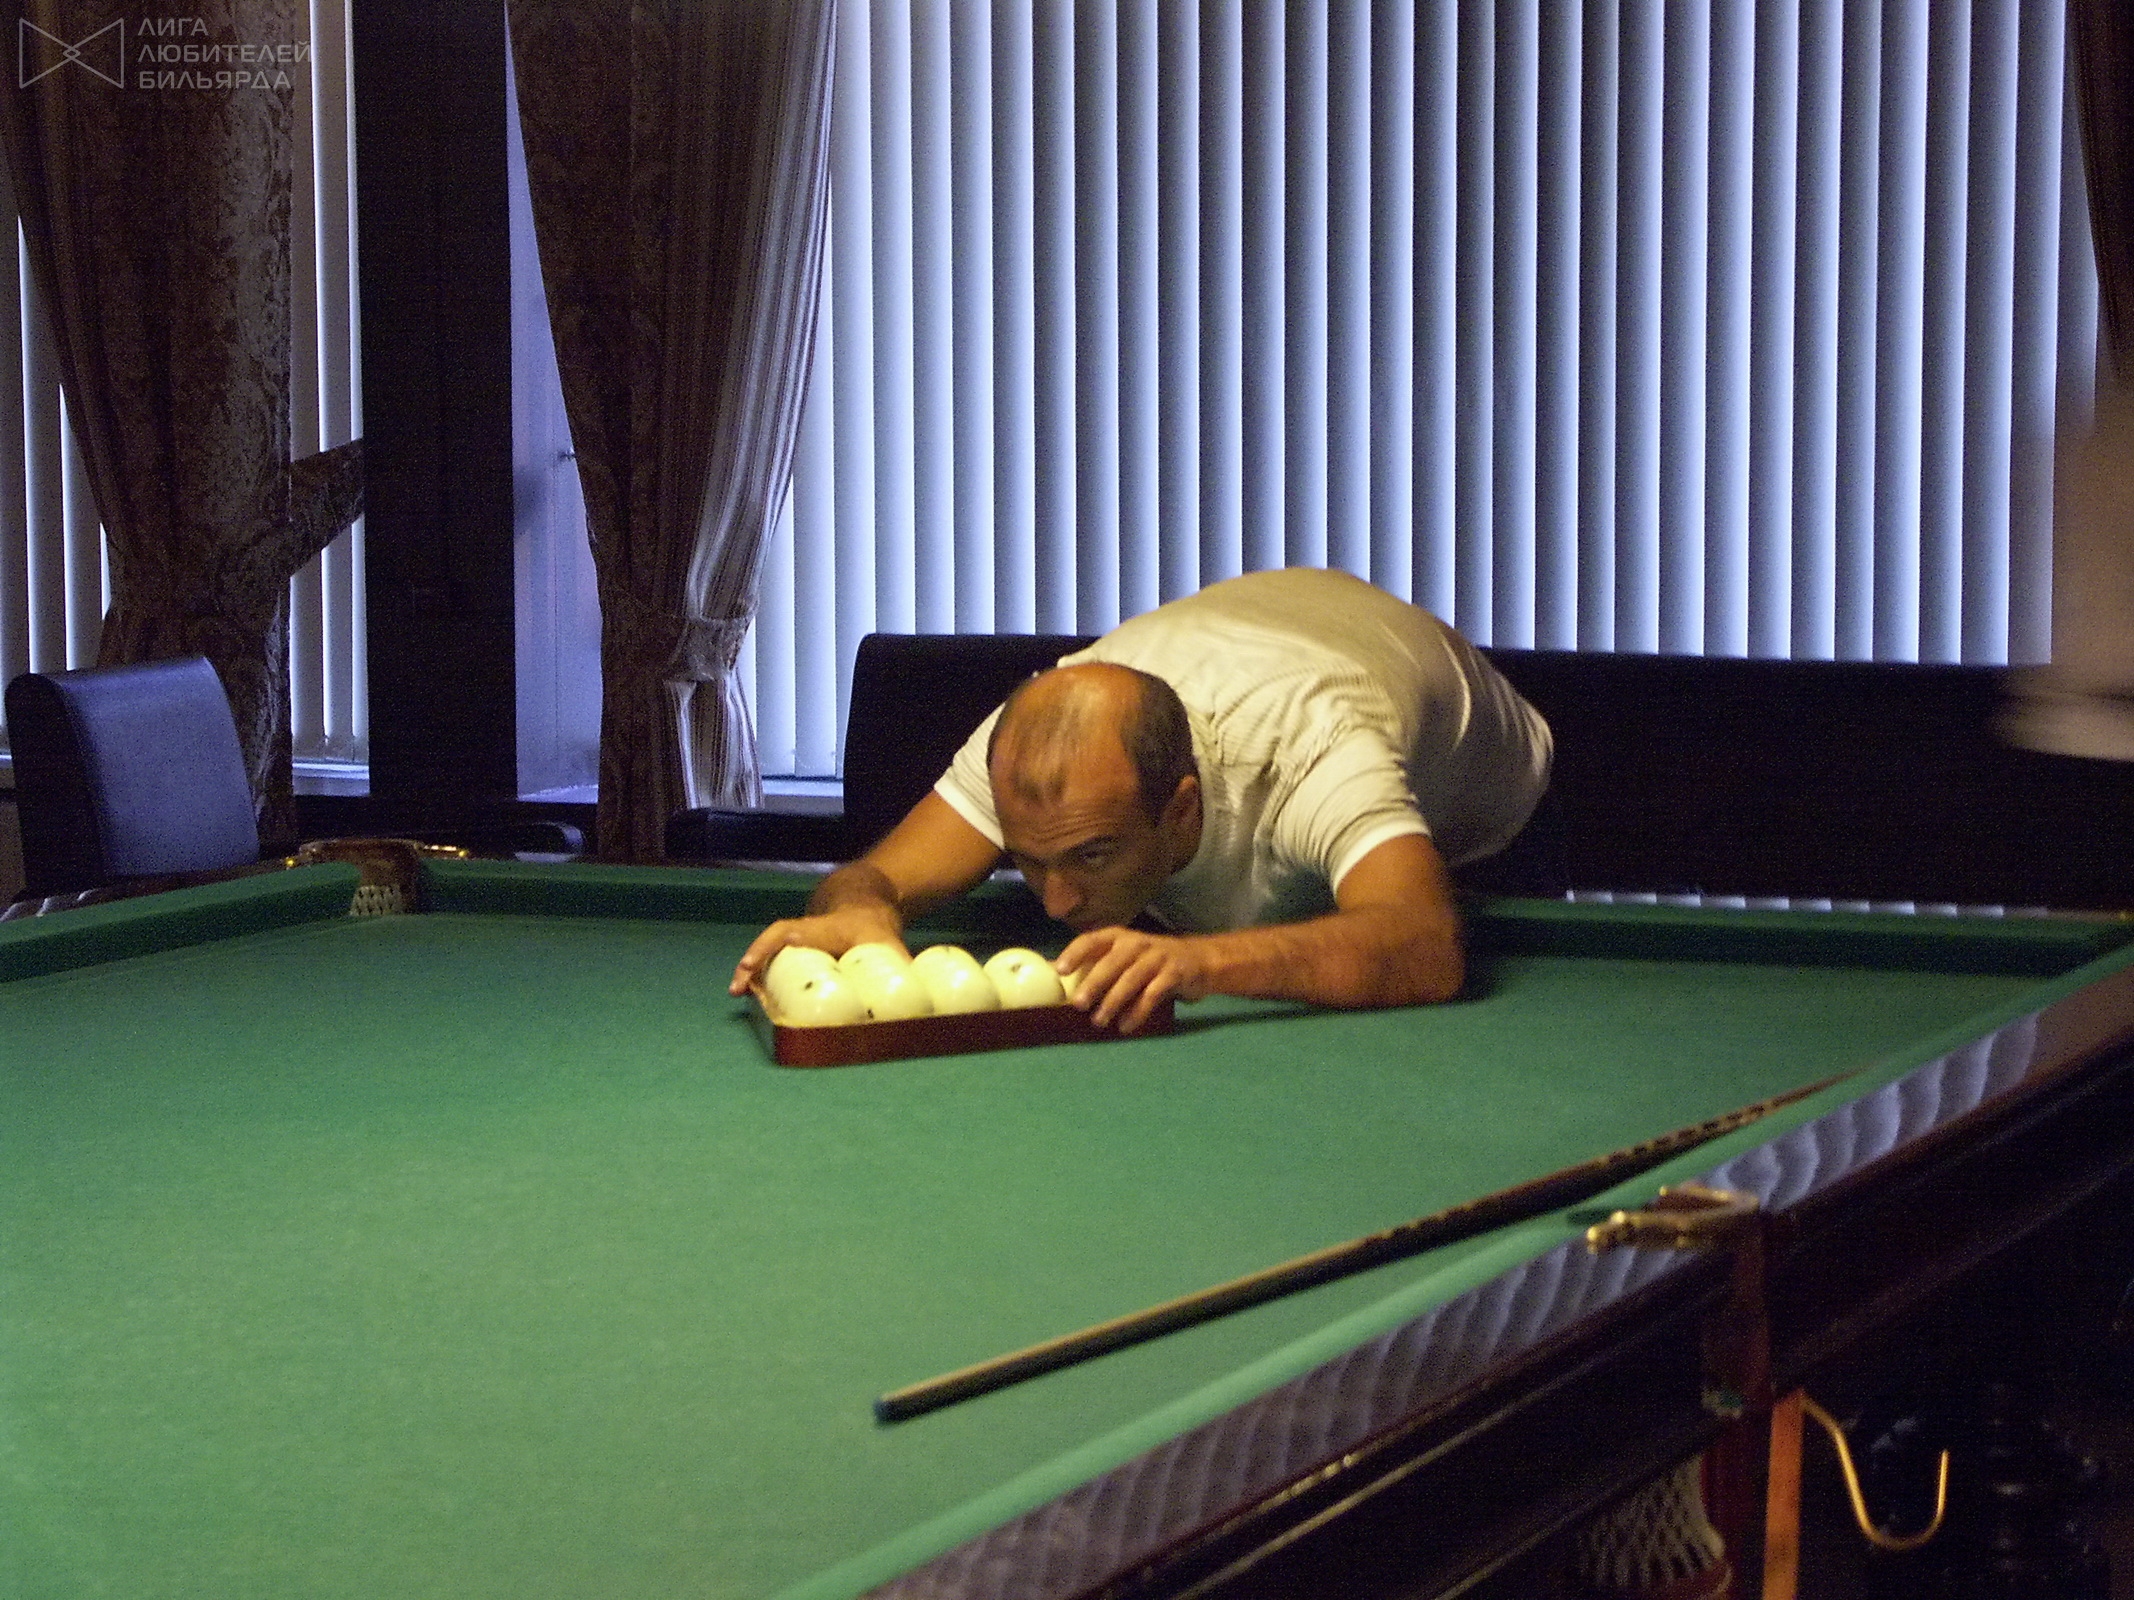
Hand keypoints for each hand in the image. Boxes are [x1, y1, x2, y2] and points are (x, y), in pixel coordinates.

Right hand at [728, 910, 907, 995]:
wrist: (863, 905)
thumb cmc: (873, 927)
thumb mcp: (889, 944)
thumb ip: (898, 969)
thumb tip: (914, 1006)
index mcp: (825, 929)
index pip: (797, 932)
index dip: (777, 946)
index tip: (760, 963)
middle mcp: (805, 930)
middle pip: (775, 938)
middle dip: (755, 957)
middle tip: (739, 985)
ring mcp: (796, 937)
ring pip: (768, 947)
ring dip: (750, 968)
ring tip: (736, 992)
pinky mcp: (792, 947)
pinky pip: (770, 955)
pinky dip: (756, 972)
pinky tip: (745, 991)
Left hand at [1057, 926, 1208, 1033]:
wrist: (1199, 961)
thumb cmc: (1150, 962)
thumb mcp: (1124, 958)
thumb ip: (1096, 966)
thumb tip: (1054, 978)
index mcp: (1119, 937)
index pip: (1093, 940)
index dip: (1075, 953)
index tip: (1060, 970)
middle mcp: (1137, 943)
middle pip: (1112, 962)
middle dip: (1094, 982)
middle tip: (1078, 1004)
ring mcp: (1158, 957)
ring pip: (1132, 979)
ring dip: (1114, 1002)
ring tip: (1099, 1022)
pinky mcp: (1175, 974)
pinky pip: (1153, 994)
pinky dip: (1138, 1011)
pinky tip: (1126, 1026)